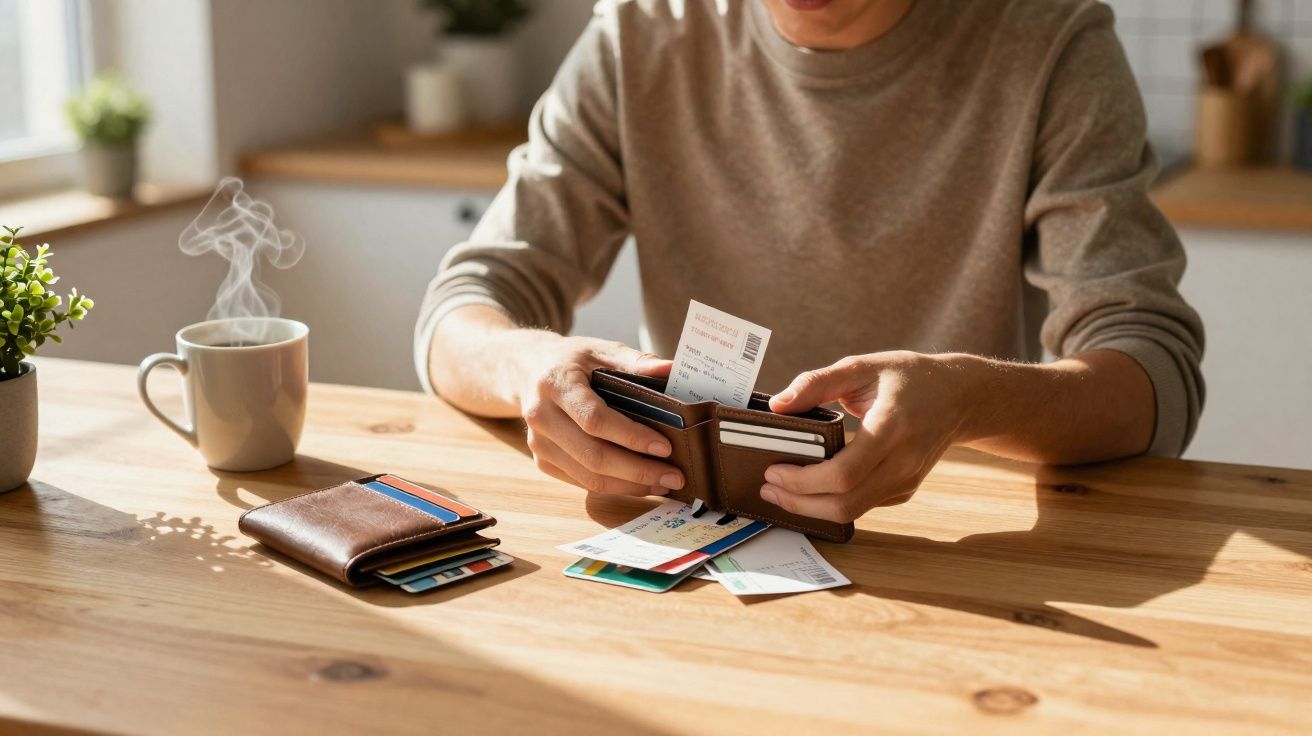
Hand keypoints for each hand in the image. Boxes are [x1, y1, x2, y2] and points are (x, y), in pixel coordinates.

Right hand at [514, 333, 684, 496]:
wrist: (527, 369)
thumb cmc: (571, 360)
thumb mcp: (601, 350)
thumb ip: (637, 362)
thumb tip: (673, 369)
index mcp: (555, 383)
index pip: (594, 419)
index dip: (630, 436)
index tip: (664, 447)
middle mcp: (541, 416)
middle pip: (592, 456)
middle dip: (638, 471)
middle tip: (674, 476)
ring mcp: (538, 442)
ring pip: (588, 476)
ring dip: (629, 485)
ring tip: (663, 484)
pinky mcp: (542, 460)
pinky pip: (581, 482)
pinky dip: (614, 487)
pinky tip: (639, 483)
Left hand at [760, 351, 970, 522]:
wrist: (960, 396)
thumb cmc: (909, 377)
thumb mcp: (862, 366)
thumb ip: (817, 383)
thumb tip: (778, 404)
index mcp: (892, 427)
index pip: (843, 473)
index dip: (803, 481)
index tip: (773, 471)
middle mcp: (903, 461)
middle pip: (845, 503)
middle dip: (799, 502)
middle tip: (768, 488)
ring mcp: (907, 480)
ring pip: (853, 512)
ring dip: (812, 509)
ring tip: (781, 492)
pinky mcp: (905, 489)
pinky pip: (864, 506)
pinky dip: (832, 504)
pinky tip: (810, 490)